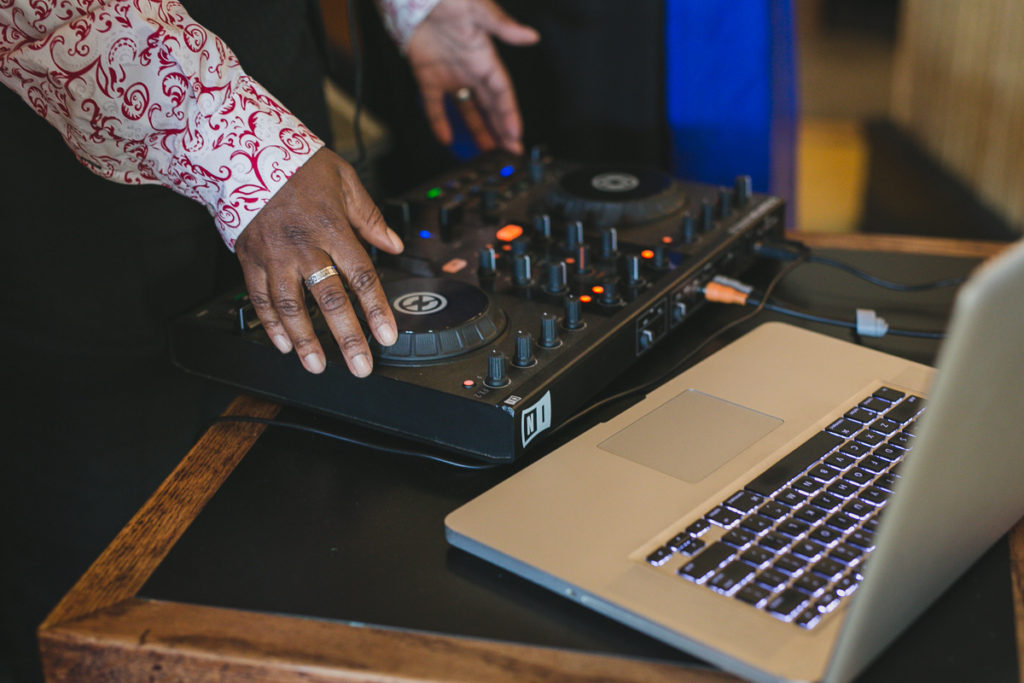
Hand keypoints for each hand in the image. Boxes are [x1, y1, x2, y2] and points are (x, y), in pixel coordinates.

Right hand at [235, 148, 403, 376]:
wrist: (244, 150)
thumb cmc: (298, 164)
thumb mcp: (344, 180)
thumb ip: (370, 217)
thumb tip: (394, 245)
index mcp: (332, 227)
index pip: (361, 276)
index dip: (376, 309)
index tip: (387, 336)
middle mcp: (304, 246)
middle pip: (329, 300)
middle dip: (347, 338)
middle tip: (359, 366)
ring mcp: (275, 256)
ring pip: (291, 307)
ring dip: (306, 341)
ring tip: (317, 366)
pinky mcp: (250, 260)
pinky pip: (260, 299)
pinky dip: (271, 325)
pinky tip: (284, 344)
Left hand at [406, 0, 538, 153]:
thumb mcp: (478, 9)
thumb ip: (502, 26)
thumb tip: (531, 36)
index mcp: (485, 58)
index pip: (502, 92)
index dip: (509, 114)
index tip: (515, 134)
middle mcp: (470, 71)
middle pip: (490, 105)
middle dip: (501, 128)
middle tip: (511, 151)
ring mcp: (450, 76)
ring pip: (467, 109)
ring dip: (478, 129)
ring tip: (486, 151)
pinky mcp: (427, 78)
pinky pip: (435, 106)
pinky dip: (439, 122)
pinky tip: (446, 140)